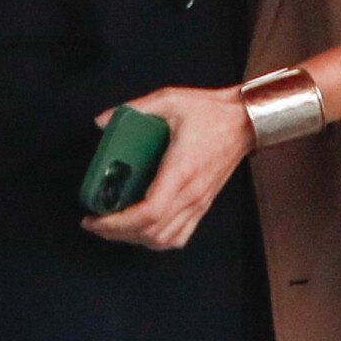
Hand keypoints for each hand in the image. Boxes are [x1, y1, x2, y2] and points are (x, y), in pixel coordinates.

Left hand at [81, 86, 252, 250]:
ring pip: (165, 240)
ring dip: (136, 240)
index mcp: (180, 171)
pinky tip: (143, 229)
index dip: (117, 223)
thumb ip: (136, 107)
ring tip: (115, 227)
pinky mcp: (204, 204)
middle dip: (118, 234)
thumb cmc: (210, 111)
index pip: (147, 213)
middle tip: (95, 223)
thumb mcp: (170, 100)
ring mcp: (199, 203)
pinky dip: (158, 240)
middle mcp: (190, 194)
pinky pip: (180, 236)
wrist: (245, 121)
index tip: (95, 219)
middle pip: (151, 232)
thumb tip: (101, 120)